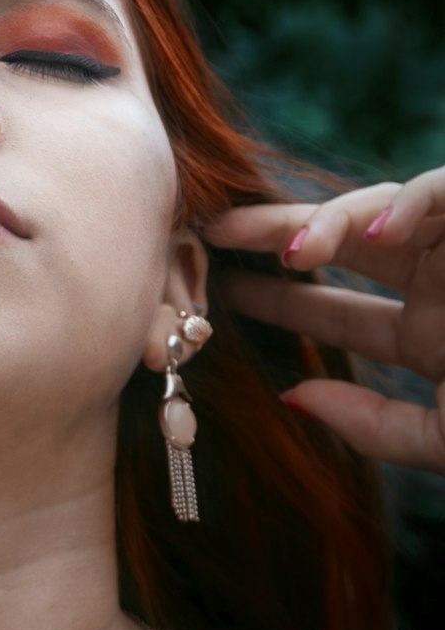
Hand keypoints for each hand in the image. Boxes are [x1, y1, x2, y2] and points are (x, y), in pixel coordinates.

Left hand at [203, 166, 444, 474]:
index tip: (212, 294)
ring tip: (283, 251)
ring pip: (383, 210)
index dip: (278, 302)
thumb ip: (379, 427)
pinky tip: (376, 228)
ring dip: (330, 221)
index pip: (340, 311)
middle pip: (344, 246)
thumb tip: (294, 402)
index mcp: (433, 334)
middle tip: (208, 232)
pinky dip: (414, 202)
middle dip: (276, 235)